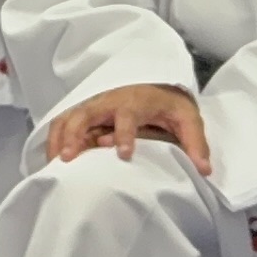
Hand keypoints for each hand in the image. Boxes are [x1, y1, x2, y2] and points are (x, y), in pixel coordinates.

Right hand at [45, 83, 210, 174]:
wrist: (155, 85)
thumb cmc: (169, 104)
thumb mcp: (188, 118)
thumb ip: (196, 143)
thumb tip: (205, 171)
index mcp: (135, 102)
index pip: (127, 116)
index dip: (123, 134)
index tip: (122, 154)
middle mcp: (109, 102)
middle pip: (85, 113)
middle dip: (75, 134)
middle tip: (69, 158)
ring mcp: (93, 107)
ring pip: (68, 117)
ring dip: (59, 138)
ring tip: (54, 163)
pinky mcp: (84, 114)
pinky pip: (62, 123)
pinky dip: (54, 139)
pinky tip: (51, 160)